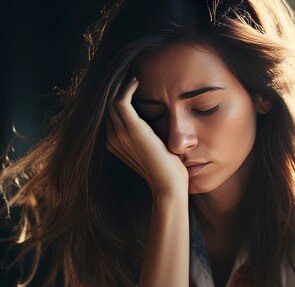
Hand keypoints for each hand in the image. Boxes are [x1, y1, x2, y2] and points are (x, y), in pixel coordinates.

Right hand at [105, 77, 188, 195]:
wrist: (169, 186)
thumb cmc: (168, 171)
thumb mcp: (156, 150)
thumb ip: (150, 138)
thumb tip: (160, 125)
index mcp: (116, 144)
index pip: (110, 115)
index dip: (116, 98)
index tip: (129, 85)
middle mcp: (113, 138)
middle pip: (107, 106)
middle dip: (115, 89)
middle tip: (127, 74)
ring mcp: (120, 134)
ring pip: (111, 101)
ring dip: (120, 86)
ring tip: (131, 75)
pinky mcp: (132, 130)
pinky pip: (120, 101)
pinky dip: (126, 89)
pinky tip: (136, 80)